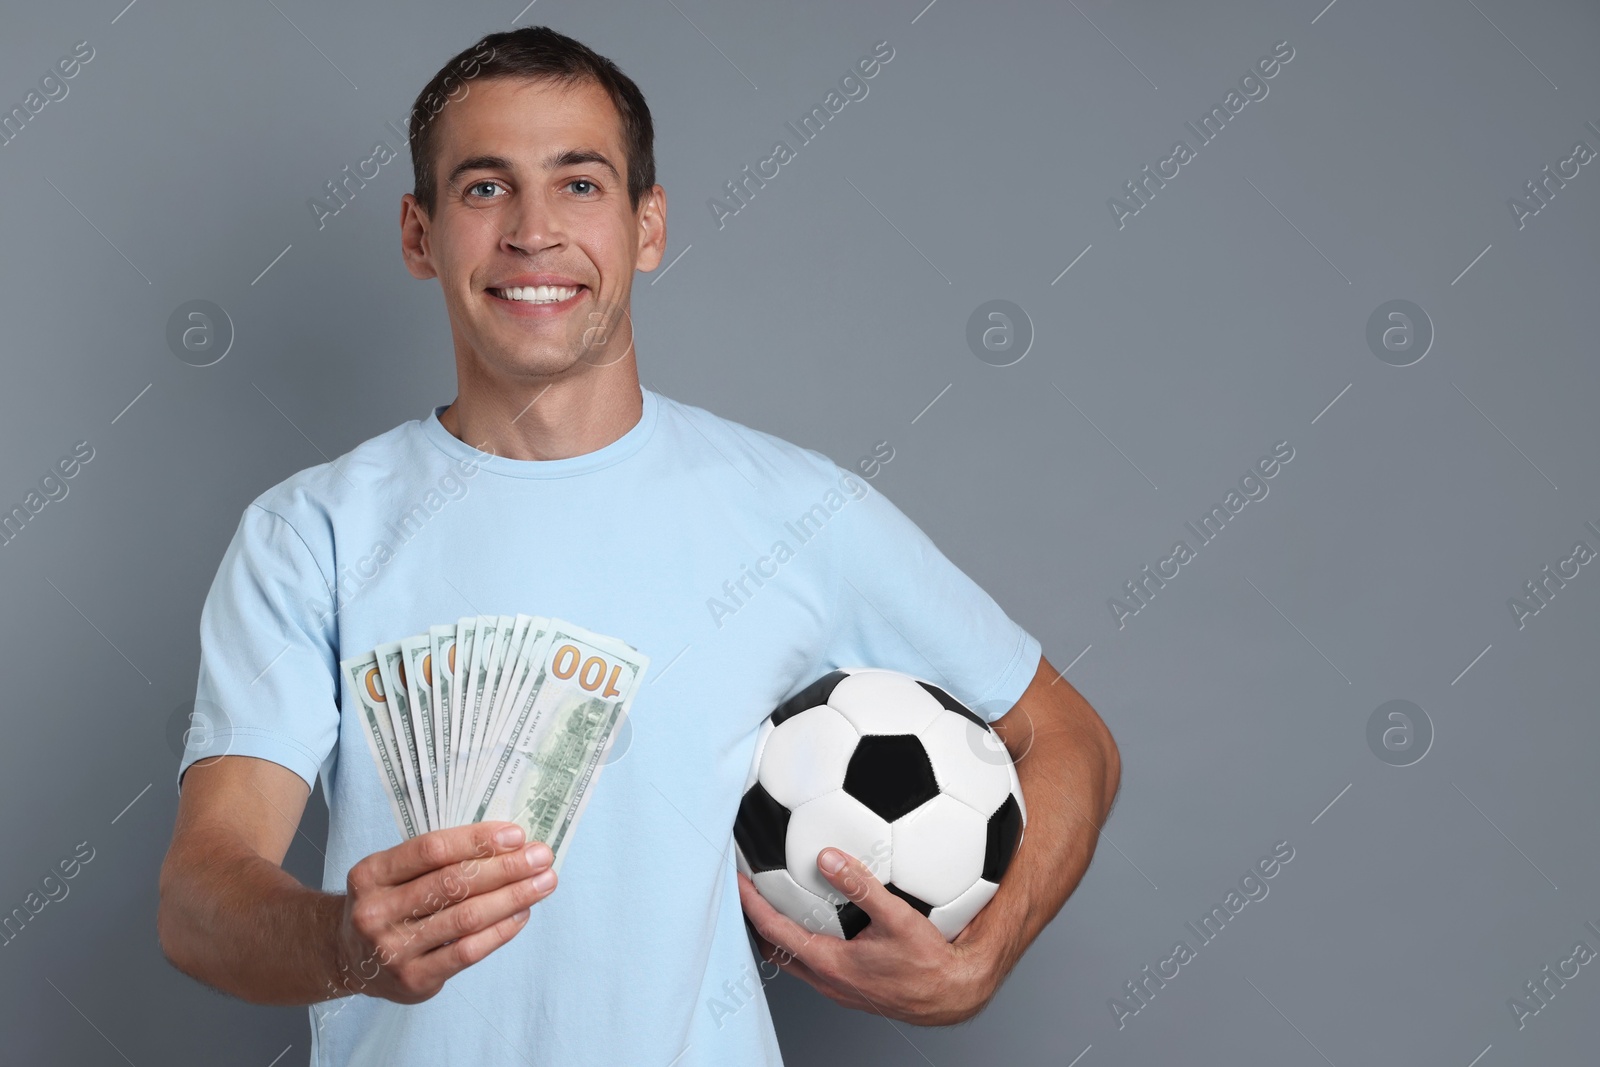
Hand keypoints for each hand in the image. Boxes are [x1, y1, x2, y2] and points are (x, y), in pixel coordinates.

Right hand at [334, 822, 555, 1003]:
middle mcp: (376, 911)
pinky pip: (466, 952)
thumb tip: (507, 843)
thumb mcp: (394, 873)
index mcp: (371, 874)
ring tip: (543, 883)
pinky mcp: (413, 980)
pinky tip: (522, 914)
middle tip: (541, 856)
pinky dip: (500, 931)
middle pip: (452, 883)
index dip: (477, 840)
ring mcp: (392, 949)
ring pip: (465, 918)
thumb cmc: (388, 904)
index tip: (516, 835)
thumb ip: (439, 859)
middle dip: (505, 867)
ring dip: (512, 897)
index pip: (432, 849)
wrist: (349, 959)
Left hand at [737, 848, 994, 1025]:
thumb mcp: (897, 917)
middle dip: (757, 920)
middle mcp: (828, 981)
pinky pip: (815, 964)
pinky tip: (820, 923)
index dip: (752, 905)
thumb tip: (829, 857)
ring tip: (775, 903)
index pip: (774, 931)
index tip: (738, 881)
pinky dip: (803, 942)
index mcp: (830, 963)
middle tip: (748, 890)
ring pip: (794, 960)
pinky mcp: (852, 988)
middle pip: (775, 949)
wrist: (953, 994)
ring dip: (779, 933)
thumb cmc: (929, 962)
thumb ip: (862, 885)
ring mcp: (838, 988)